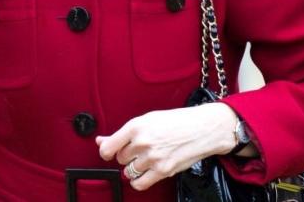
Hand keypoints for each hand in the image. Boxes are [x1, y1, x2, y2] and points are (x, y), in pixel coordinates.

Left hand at [95, 103, 238, 190]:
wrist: (201, 129)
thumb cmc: (177, 121)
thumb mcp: (148, 120)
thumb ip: (123, 134)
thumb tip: (102, 141)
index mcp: (136, 126)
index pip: (109, 147)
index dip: (107, 151)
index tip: (109, 152)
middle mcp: (143, 142)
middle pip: (120, 158)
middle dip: (128, 155)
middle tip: (140, 148)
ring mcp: (152, 158)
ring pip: (129, 171)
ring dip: (135, 167)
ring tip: (148, 157)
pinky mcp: (162, 171)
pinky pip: (139, 183)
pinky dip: (138, 181)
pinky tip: (145, 173)